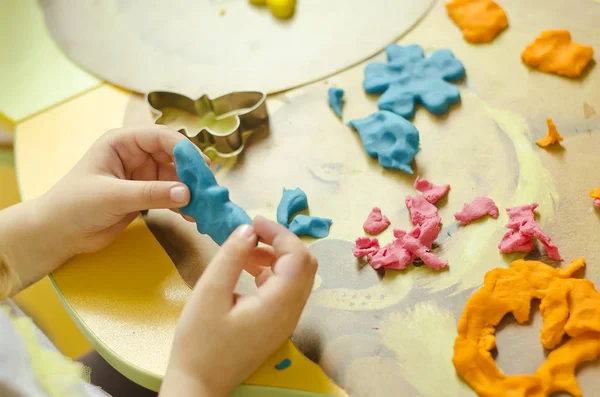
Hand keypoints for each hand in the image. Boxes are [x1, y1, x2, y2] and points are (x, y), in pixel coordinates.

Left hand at [44, 125, 208, 254]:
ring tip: (205, 205)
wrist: (58, 234)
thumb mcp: (113, 196)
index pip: (161, 137)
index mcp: (123, 142)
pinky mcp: (146, 195)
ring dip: (191, 190)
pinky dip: (184, 204)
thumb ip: (151, 193)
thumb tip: (187, 193)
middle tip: (210, 189)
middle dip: (192, 172)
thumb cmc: (75, 205)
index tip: (203, 167)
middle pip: (174, 157)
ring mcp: (142, 176)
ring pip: (176, 177)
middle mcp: (136, 155)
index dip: (185, 149)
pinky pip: (172, 195)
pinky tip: (194, 215)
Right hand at [160, 217, 317, 396]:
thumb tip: (248, 229)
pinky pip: (285, 289)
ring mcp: (287, 320)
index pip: (298, 256)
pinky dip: (271, 273)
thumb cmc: (199, 342)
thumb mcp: (209, 293)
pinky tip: (246, 270)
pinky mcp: (277, 324)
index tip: (252, 221)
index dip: (279, 233)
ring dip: (275, 257)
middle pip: (304, 264)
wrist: (199, 384)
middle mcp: (292, 312)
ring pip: (296, 276)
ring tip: (243, 251)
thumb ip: (231, 256)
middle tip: (251, 234)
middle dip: (281, 242)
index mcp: (280, 304)